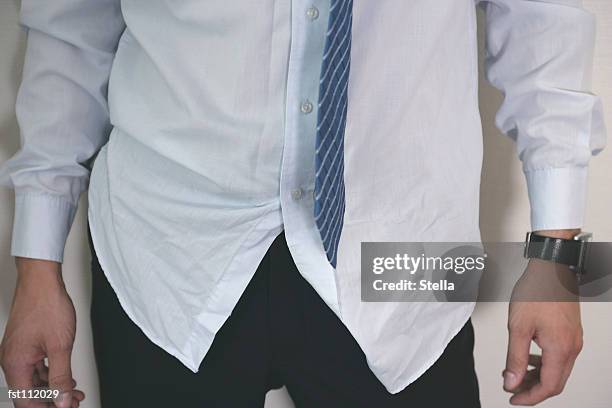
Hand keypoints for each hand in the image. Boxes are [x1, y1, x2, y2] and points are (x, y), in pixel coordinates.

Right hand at [0, 258, 83, 407]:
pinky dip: (51, 375)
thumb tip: (63, 400)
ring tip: (74, 394)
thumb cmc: (47, 305)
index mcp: (15, 364)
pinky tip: (65, 378)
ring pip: (34, 380)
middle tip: (73, 404)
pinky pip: (36, 367)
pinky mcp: (25, 344)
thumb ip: (61, 377)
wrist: (42, 280)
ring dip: (53, 389)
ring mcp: (18, 351)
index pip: (26, 401)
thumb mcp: (60, 346)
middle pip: (29, 393)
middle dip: (52, 401)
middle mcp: (12, 359)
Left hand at [504, 256, 582, 404]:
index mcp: (560, 348)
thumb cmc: (536, 291)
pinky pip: (559, 356)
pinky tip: (528, 357)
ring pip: (558, 370)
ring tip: (516, 374)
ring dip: (538, 376)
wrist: (551, 268)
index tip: (513, 399)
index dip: (530, 397)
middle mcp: (572, 347)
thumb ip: (515, 358)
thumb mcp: (518, 327)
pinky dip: (543, 362)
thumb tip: (513, 382)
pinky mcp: (570, 332)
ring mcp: (573, 339)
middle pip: (555, 382)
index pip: (548, 386)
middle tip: (513, 390)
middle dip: (533, 389)